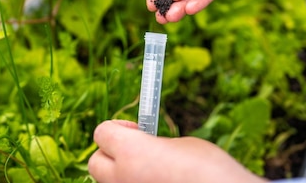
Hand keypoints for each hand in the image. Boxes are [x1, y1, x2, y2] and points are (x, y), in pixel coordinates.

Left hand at [88, 120, 266, 182]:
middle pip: (95, 162)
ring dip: (123, 174)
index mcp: (131, 153)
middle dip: (111, 153)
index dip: (117, 127)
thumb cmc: (210, 170)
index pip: (102, 132)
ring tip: (152, 171)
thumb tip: (148, 146)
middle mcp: (121, 179)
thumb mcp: (182, 145)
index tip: (136, 129)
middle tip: (137, 150)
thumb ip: (156, 144)